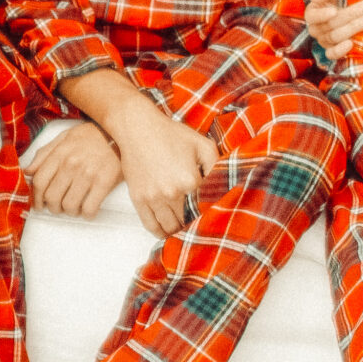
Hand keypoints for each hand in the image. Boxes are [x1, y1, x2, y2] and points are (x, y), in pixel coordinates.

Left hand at [26, 121, 122, 217]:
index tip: (39, 205)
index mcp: (60, 153)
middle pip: (51, 197)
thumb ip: (45, 153)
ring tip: (75, 208)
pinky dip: (87, 214)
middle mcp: (71, 164)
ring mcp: (88, 174)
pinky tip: (88, 209)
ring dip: (70, 212)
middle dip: (53, 207)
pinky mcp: (105, 182)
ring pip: (69, 206)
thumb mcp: (66, 137)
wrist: (123, 132)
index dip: (36, 198)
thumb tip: (28, 171)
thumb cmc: (93, 135)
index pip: (39, 182)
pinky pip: (89, 208)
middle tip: (58, 208)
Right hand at [110, 96, 216, 241]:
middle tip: (201, 226)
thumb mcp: (202, 145)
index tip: (214, 218)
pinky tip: (166, 233)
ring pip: (169, 226)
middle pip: (187, 221)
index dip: (210, 215)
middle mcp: (171, 193)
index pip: (205, 209)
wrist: (138, 128)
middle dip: (194, 224)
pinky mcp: (138, 199)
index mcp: (190, 180)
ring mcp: (153, 198)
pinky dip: (159, 232)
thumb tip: (224, 187)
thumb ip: (217, 166)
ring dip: (178, 231)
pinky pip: (150, 225)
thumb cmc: (171, 134)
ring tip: (185, 230)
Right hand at [306, 0, 362, 62]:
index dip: (322, 14)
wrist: (342, 10)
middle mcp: (315, 29)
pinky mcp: (331, 50)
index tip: (334, 10)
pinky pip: (332, 54)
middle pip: (330, 25)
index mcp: (311, 14)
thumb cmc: (334, 0)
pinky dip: (341, 51)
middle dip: (350, 15)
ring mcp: (323, 41)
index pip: (313, 16)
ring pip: (335, 37)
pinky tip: (351, 44)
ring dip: (353, 28)